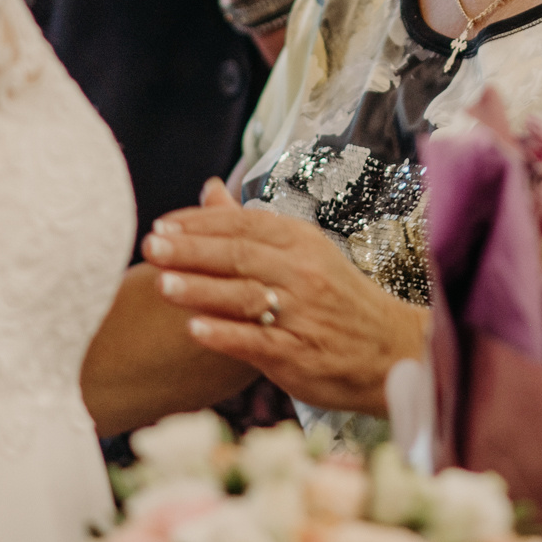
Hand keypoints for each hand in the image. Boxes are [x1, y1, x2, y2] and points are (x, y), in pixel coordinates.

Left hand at [146, 180, 428, 416]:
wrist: (391, 350)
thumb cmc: (338, 300)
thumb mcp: (304, 253)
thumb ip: (252, 226)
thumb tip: (209, 189)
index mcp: (301, 242)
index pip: (245, 224)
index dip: (201, 223)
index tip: (162, 224)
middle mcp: (302, 272)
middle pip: (239, 255)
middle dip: (191, 250)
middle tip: (151, 246)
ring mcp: (302, 313)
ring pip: (245, 296)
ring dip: (201, 289)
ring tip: (162, 283)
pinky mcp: (299, 353)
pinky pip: (257, 341)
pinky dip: (225, 334)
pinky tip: (195, 330)